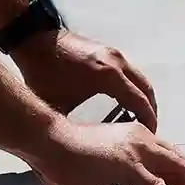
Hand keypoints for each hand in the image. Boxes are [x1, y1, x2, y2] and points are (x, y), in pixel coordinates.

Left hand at [10, 29, 157, 131]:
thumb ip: (77, 125)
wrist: (33, 39)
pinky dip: (134, 88)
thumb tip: (88, 146)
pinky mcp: (109, 51)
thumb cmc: (44, 74)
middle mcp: (118, 63)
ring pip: (141, 80)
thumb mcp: (59, 106)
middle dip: (150, 112)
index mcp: (109, 77)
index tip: (149, 138)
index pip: (140, 102)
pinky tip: (126, 103)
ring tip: (139, 120)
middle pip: (147, 90)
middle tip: (147, 132)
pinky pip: (131, 73)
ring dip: (143, 99)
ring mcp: (115, 54)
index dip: (148, 121)